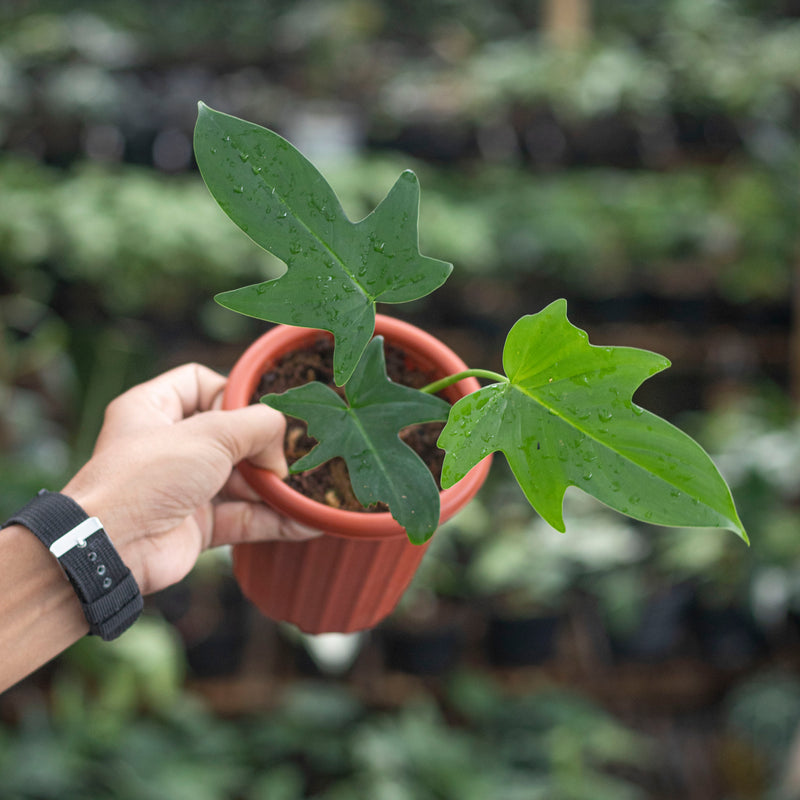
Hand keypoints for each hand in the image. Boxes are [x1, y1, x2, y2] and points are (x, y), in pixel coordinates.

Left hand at [62, 363, 318, 594]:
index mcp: (154, 409)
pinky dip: (274, 519)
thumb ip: (257, 426)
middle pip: (231, 434)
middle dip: (264, 446)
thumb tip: (280, 450)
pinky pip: (245, 517)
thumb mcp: (209, 435)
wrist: (112, 549)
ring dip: (275, 485)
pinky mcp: (198, 524)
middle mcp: (169, 445)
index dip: (233, 392)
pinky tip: (307, 520)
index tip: (257, 410)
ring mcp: (184, 486)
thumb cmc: (147, 477)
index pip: (201, 382)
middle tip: (287, 455)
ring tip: (308, 487)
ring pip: (241, 478)